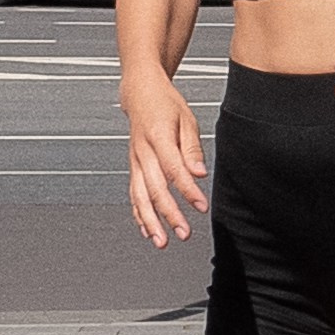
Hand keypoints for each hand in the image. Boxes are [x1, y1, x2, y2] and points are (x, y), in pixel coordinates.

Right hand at [123, 78, 209, 246]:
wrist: (140, 93)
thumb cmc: (165, 104)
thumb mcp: (186, 119)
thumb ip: (192, 148)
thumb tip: (200, 172)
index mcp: (157, 136)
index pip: (173, 169)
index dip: (187, 191)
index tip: (201, 207)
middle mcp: (142, 152)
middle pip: (154, 189)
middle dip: (169, 214)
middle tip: (184, 233)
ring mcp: (134, 161)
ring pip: (139, 196)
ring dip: (150, 221)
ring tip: (162, 242)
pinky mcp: (133, 167)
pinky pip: (133, 195)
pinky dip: (138, 214)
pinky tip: (147, 230)